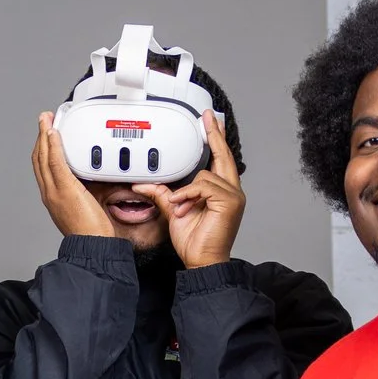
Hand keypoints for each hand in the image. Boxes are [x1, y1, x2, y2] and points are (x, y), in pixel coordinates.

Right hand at [33, 112, 114, 237]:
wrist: (92, 246)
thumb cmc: (91, 232)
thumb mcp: (88, 204)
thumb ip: (87, 187)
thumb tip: (97, 173)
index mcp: (53, 196)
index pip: (43, 167)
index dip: (43, 148)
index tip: (47, 134)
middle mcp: (49, 192)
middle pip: (39, 159)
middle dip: (40, 136)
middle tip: (45, 119)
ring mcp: (55, 191)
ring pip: (44, 158)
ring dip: (44, 135)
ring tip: (47, 120)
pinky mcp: (64, 189)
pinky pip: (55, 162)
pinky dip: (53, 146)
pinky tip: (53, 133)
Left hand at [132, 112, 243, 268]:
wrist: (202, 261)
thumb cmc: (195, 241)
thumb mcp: (174, 211)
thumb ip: (163, 194)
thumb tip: (143, 184)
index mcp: (221, 191)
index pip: (219, 159)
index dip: (216, 139)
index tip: (211, 123)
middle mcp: (232, 190)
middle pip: (224, 155)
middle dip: (215, 135)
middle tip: (208, 117)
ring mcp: (234, 195)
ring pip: (205, 175)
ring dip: (186, 192)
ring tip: (180, 209)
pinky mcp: (230, 201)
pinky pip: (203, 186)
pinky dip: (189, 196)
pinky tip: (183, 208)